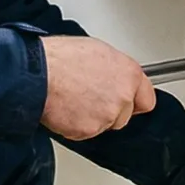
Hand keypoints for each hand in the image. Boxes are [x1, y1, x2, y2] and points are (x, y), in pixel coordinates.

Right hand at [39, 36, 155, 139]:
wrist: (38, 73)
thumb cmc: (60, 58)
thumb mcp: (96, 51)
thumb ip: (113, 70)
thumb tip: (111, 77)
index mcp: (129, 73)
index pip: (147, 100)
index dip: (134, 102)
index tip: (128, 104)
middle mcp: (123, 96)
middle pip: (124, 115)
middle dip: (109, 111)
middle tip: (87, 97)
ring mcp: (107, 116)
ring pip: (104, 125)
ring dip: (91, 118)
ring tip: (72, 99)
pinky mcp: (89, 130)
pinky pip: (84, 133)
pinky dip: (74, 125)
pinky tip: (65, 108)